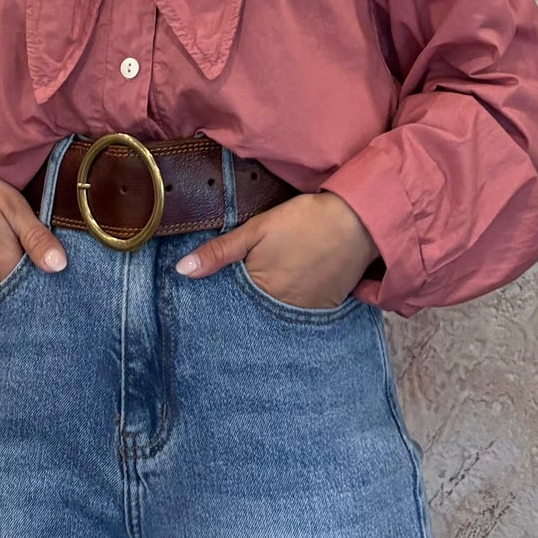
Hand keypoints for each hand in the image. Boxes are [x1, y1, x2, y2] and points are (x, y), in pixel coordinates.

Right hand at [0, 137, 66, 299]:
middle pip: (11, 305)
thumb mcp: (11, 204)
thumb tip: (60, 266)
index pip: (33, 293)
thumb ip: (36, 237)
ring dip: (6, 299)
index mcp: (1, 263)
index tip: (57, 279)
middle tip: (40, 280)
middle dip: (27, 298)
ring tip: (19, 280)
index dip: (47, 288)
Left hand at [175, 191, 379, 308]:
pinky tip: (293, 291)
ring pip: (278, 316)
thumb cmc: (302, 221)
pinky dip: (293, 307)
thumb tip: (181, 271)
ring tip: (268, 295)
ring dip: (270, 309)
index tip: (214, 303)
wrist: (356, 221)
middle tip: (247, 295)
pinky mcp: (326, 308)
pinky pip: (301, 315)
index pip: (233, 307)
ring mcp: (306, 312)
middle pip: (255, 315)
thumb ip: (220, 252)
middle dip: (247, 309)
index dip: (225, 302)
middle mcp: (282, 310)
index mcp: (261, 291)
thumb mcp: (256, 230)